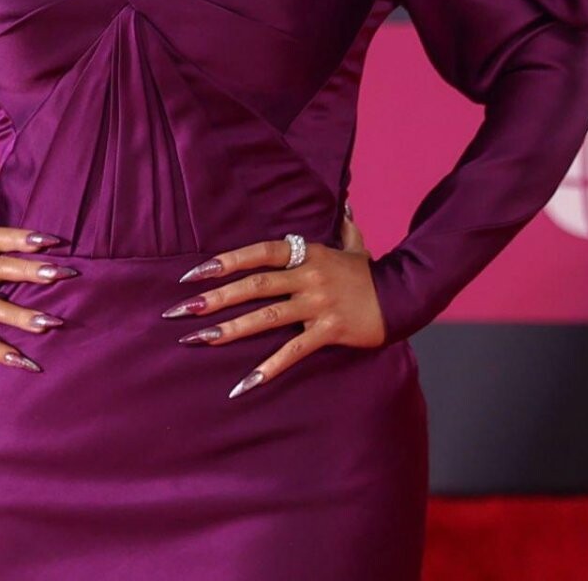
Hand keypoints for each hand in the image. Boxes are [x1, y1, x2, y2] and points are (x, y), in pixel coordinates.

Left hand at [162, 199, 386, 397]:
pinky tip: (244, 383)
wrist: (406, 297)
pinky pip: (294, 351)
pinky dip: (268, 368)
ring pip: (267, 317)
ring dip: (230, 329)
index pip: (258, 253)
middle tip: (180, 311)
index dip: (225, 262)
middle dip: (214, 298)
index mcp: (309, 254)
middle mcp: (309, 276)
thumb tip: (344, 203)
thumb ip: (344, 226)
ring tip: (199, 339)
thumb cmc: (372, 274)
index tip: (192, 274)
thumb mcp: (356, 245)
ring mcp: (319, 304)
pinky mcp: (330, 331)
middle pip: (254, 285)